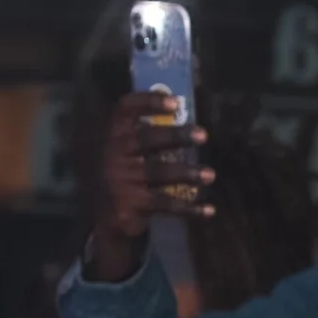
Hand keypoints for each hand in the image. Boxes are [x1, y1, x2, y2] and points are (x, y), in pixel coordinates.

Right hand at [85, 90, 215, 283]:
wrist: (108, 215)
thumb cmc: (128, 174)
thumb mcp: (130, 151)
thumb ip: (150, 133)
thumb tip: (187, 113)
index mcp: (115, 134)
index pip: (125, 109)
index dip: (148, 101)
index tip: (175, 103)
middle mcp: (113, 153)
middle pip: (145, 139)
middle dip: (175, 136)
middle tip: (203, 135)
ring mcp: (120, 180)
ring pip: (157, 172)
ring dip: (187, 172)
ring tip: (210, 175)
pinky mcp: (129, 206)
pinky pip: (165, 205)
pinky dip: (189, 208)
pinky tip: (209, 210)